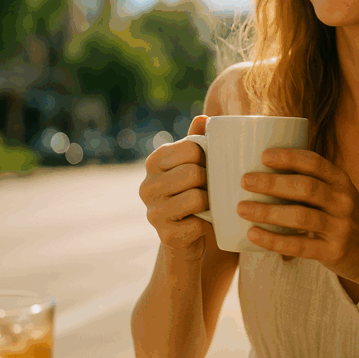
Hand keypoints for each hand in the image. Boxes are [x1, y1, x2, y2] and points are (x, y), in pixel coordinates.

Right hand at [139, 115, 212, 261]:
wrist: (188, 239)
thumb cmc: (194, 193)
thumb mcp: (194, 165)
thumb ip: (197, 141)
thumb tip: (203, 118)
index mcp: (155, 161)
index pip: (190, 148)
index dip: (208, 157)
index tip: (209, 166)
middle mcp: (147, 185)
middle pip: (193, 173)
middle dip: (210, 181)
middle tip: (211, 188)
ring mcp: (153, 212)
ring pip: (196, 197)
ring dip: (211, 202)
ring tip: (209, 204)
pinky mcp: (166, 235)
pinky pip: (198, 223)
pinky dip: (209, 224)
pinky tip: (205, 223)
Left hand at [236, 148, 358, 286]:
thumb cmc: (347, 219)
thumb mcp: (339, 195)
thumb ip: (313, 185)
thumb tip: (265, 174)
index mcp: (342, 181)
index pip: (315, 163)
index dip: (289, 157)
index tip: (264, 155)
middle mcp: (343, 201)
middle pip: (305, 187)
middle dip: (272, 182)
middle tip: (245, 180)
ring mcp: (340, 227)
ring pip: (300, 216)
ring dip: (268, 211)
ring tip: (243, 208)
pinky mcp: (334, 251)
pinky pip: (300, 245)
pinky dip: (274, 240)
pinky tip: (254, 234)